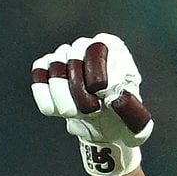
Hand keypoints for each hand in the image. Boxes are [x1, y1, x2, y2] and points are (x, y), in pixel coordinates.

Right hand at [31, 33, 154, 175]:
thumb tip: (112, 98)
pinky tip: (58, 111)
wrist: (103, 128)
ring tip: (77, 113)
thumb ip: (133, 114)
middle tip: (92, 110)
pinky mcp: (46, 68)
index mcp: (114, 49)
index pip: (99, 47)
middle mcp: (86, 46)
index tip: (102, 94)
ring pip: (54, 66)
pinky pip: (39, 75)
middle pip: (73, 55)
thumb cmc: (122, 122)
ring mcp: (64, 55)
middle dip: (79, 89)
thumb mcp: (137, 125)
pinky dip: (46, 97)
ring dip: (64, 98)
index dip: (97, 71)